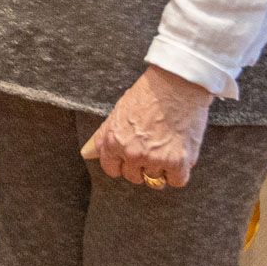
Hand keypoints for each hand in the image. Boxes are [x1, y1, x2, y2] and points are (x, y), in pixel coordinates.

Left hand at [80, 64, 211, 188]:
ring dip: (161, 169)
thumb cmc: (148, 94)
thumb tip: (87, 153)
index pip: (111, 169)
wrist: (177, 84)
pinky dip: (179, 172)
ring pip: (155, 181)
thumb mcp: (118, 111)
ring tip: (166, 147)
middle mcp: (131, 153)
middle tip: (151, 147)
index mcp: (113, 141)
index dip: (121, 163)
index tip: (130, 157)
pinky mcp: (177, 163)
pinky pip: (176, 181)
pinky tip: (180, 154)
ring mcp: (154, 159)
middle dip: (141, 166)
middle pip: (133, 177)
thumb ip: (102, 136)